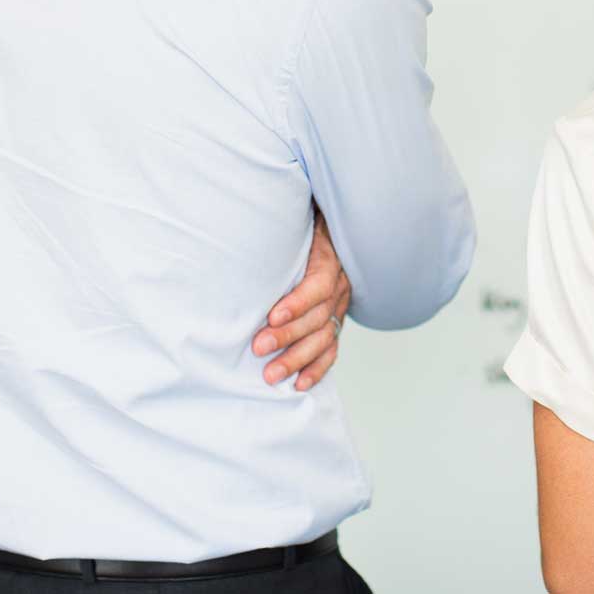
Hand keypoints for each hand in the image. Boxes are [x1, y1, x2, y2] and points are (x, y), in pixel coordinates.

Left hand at [253, 210, 350, 390]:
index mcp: (330, 258)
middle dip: (288, 336)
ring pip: (323, 338)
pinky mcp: (335, 321)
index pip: (318, 285)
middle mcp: (339, 286)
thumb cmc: (308, 221)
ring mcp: (339, 306)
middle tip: (258, 348)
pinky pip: (331, 349)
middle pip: (318, 317)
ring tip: (271, 375)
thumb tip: (254, 209)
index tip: (272, 315)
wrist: (331, 226)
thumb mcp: (300, 216)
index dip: (298, 303)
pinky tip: (299, 384)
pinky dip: (316, 369)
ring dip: (297, 359)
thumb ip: (284, 219)